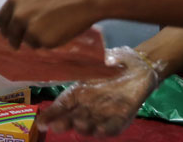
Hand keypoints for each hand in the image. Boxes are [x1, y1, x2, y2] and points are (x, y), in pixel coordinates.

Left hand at [0, 0, 110, 48]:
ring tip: (55, 26)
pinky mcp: (43, 41)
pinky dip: (50, 42)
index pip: (2, 18)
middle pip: (11, 34)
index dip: (4, 27)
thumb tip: (18, 15)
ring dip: (37, 39)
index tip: (6, 33)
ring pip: (28, 41)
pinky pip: (43, 46)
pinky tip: (62, 30)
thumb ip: (26, 3)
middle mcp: (19, 15)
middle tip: (17, 45)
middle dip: (14, 40)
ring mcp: (30, 29)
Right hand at [40, 48, 161, 135]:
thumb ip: (89, 60)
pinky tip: (101, 130)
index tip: (42, 122)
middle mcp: (89, 105)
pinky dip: (107, 130)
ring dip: (84, 127)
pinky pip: (113, 127)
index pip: (62, 104)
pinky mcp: (122, 117)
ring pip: (91, 125)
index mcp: (79, 91)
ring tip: (79, 124)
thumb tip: (76, 52)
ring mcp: (105, 113)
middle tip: (58, 125)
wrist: (141, 65)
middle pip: (73, 117)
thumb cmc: (117, 60)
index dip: (52, 113)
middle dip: (65, 123)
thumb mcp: (100, 58)